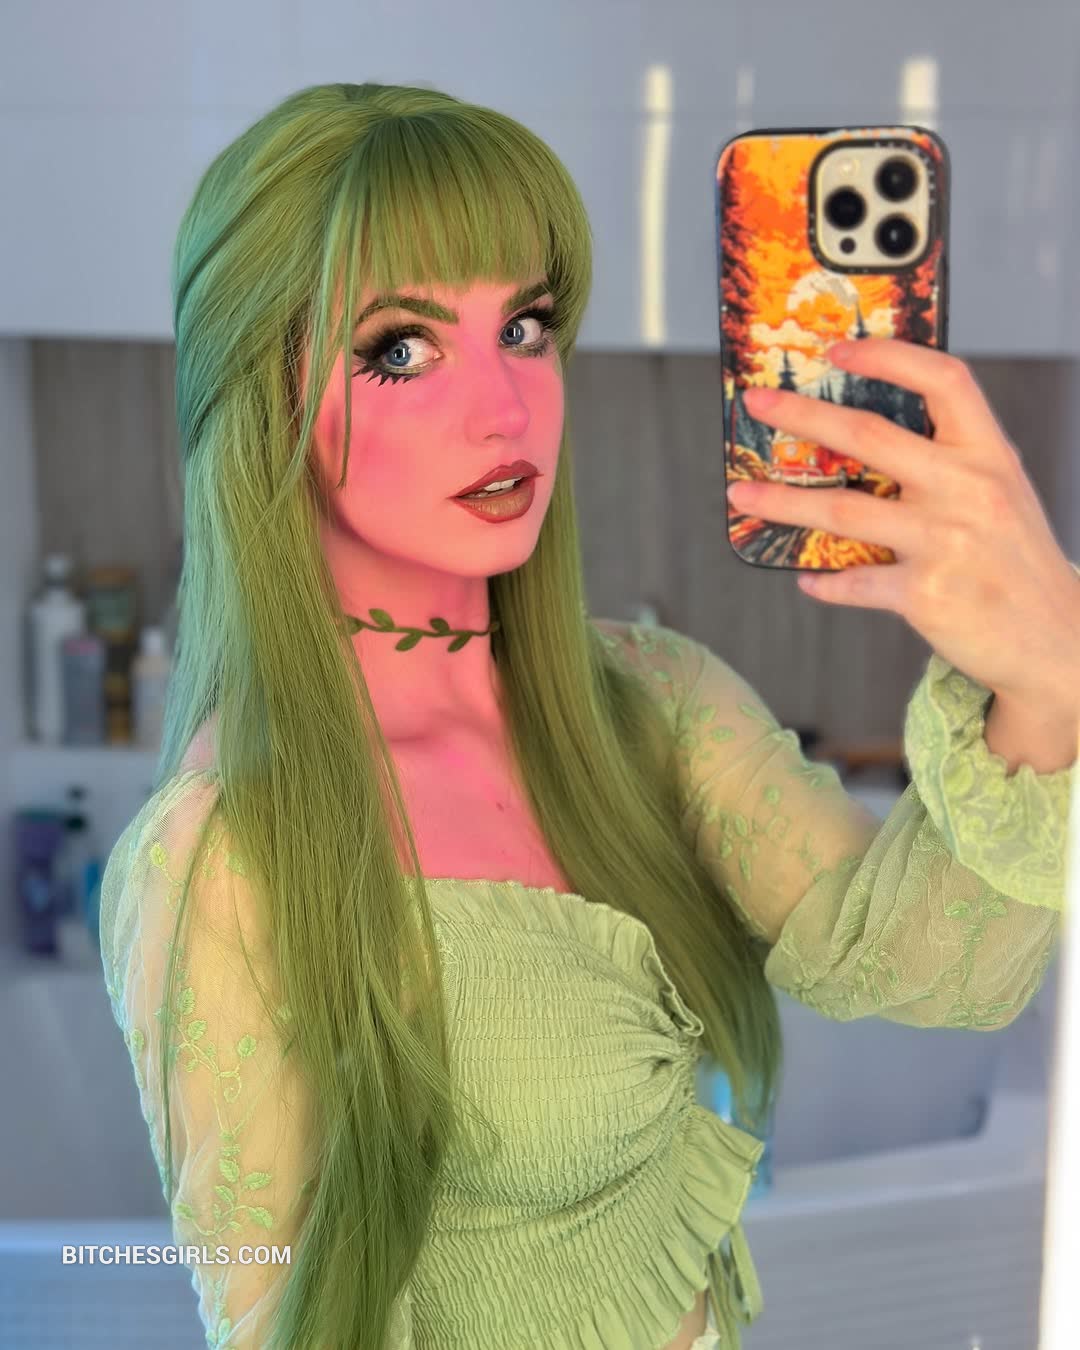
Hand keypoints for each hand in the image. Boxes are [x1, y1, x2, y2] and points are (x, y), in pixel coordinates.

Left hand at [725, 338, 1079, 705]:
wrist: (1056, 639)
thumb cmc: (1016, 561)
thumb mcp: (1000, 494)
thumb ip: (949, 463)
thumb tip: (864, 442)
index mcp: (988, 454)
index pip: (942, 380)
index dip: (888, 356)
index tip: (838, 350)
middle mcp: (968, 489)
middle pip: (869, 435)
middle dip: (802, 415)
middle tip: (757, 404)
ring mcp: (945, 542)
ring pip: (842, 509)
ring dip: (782, 502)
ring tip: (742, 495)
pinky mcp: (925, 594)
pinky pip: (854, 582)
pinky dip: (825, 581)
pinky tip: (805, 578)